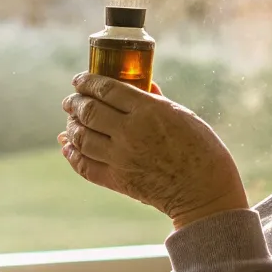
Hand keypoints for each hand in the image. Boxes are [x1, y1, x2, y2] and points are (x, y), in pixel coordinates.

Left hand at [59, 73, 248, 228]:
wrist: (204, 192)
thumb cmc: (201, 150)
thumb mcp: (183, 115)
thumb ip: (156, 100)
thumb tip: (141, 85)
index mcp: (148, 110)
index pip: (106, 89)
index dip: (87, 82)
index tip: (79, 80)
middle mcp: (129, 132)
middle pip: (89, 111)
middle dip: (74, 103)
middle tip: (70, 100)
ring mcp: (121, 158)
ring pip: (81, 138)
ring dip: (71, 127)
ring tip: (70, 121)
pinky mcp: (118, 181)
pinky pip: (85, 166)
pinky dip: (72, 155)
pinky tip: (67, 146)